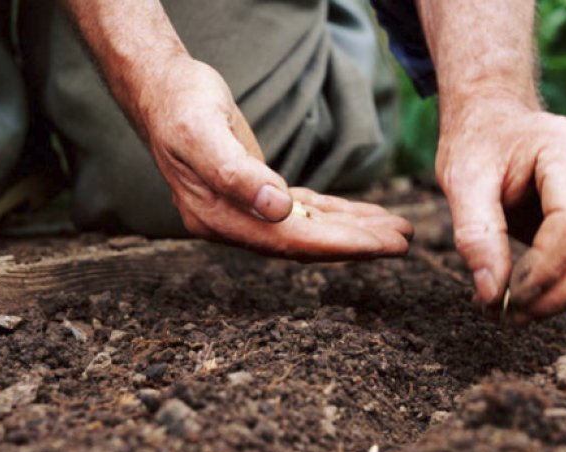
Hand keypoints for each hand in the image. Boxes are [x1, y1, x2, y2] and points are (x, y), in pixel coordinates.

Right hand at [137, 56, 412, 260]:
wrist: (161, 91)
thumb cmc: (181, 107)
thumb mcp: (204, 134)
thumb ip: (237, 174)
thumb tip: (278, 209)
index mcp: (221, 219)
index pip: (292, 241)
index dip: (341, 245)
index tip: (384, 246)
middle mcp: (234, 224)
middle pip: (307, 242)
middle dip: (357, 243)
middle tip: (404, 241)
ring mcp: (245, 212)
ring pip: (310, 228)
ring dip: (353, 229)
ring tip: (396, 229)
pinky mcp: (257, 195)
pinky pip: (303, 211)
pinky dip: (335, 213)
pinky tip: (362, 214)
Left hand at [437, 99, 565, 324]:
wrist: (492, 121)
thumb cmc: (476, 142)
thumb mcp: (462, 179)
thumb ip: (475, 234)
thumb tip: (490, 294)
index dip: (542, 269)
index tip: (501, 297)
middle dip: (549, 296)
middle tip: (501, 318)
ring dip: (553, 301)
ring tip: (502, 313)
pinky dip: (554, 291)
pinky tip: (515, 297)